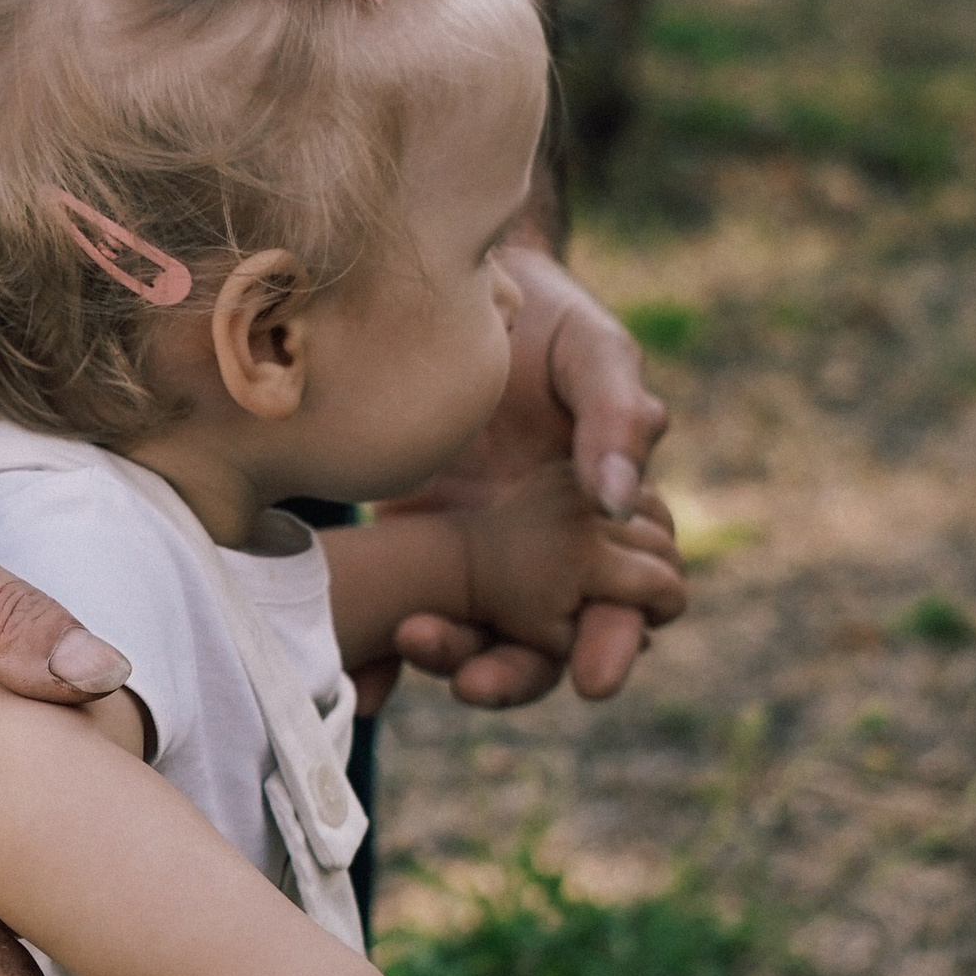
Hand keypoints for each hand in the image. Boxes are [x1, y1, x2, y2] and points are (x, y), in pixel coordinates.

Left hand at [374, 250, 672, 709]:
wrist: (452, 291)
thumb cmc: (546, 322)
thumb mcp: (593, 355)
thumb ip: (616, 420)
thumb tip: (620, 504)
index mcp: (605, 530)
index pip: (622, 607)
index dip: (612, 645)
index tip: (593, 679)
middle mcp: (542, 562)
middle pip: (538, 648)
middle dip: (510, 675)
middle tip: (474, 684)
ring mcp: (472, 562)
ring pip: (469, 639)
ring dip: (444, 659)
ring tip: (409, 643)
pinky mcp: (409, 551)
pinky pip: (396, 613)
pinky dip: (377, 657)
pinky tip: (354, 679)